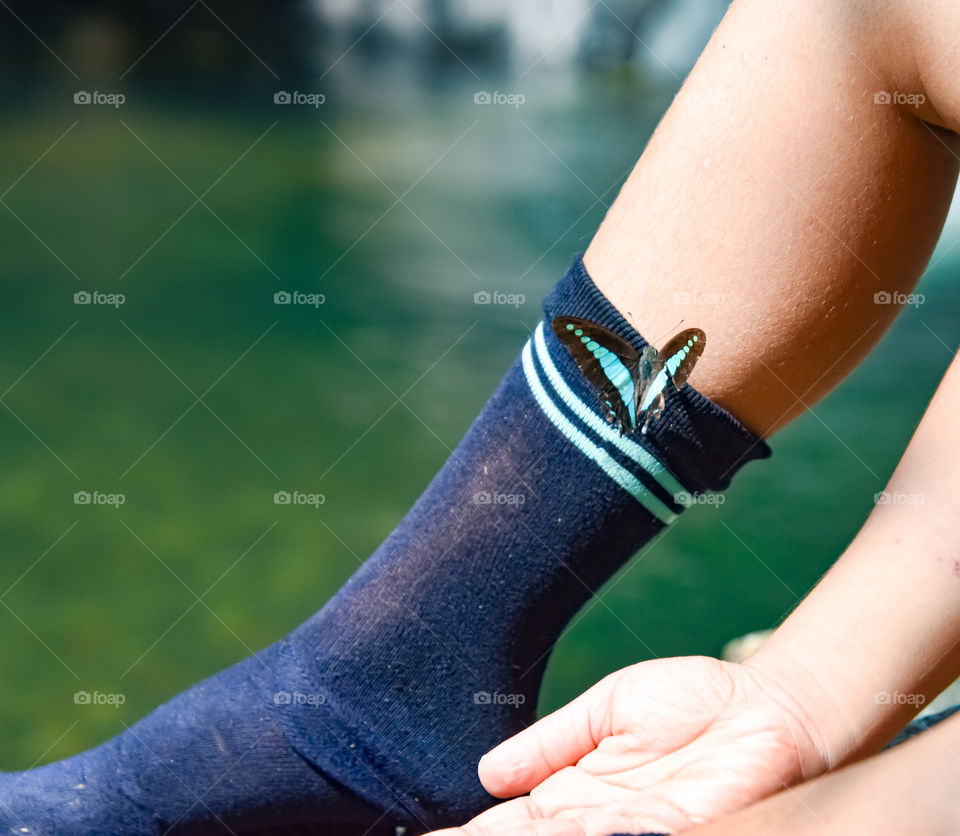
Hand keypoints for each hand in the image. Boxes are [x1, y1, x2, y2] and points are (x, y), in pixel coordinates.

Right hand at [431, 655, 827, 835]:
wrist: (765, 705)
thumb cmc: (691, 703)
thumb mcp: (604, 710)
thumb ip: (548, 744)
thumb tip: (484, 774)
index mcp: (570, 793)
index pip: (502, 827)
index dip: (463, 835)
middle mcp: (595, 821)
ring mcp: (635, 829)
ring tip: (497, 830)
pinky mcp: (680, 826)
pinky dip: (599, 832)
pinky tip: (579, 823)